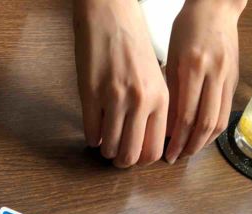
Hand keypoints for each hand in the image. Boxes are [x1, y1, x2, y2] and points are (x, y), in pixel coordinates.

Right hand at [74, 0, 168, 166]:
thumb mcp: (154, 77)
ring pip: (110, 148)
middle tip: (116, 156)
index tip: (134, 156)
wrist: (109, 14)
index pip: (153, 150)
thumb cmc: (131, 42)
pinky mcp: (91, 95)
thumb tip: (143, 142)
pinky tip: (93, 128)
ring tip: (105, 140)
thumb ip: (152, 109)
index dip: (141, 160)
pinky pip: (91, 133)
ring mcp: (115, 99)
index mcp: (160, 98)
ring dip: (105, 149)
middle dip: (122, 162)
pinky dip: (91, 137)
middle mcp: (140, 101)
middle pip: (131, 155)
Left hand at [165, 0, 246, 162]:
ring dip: (204, 142)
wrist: (215, 7)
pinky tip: (203, 136)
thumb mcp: (170, 58)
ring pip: (219, 120)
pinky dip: (214, 129)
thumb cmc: (187, 29)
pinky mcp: (234, 78)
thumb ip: (170, 92)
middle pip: (205, 123)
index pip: (186, 115)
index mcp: (192, 67)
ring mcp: (226, 76)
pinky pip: (226, 112)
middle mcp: (212, 73)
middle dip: (190, 146)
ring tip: (189, 151)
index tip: (167, 153)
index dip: (176, 140)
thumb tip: (166, 126)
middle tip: (177, 157)